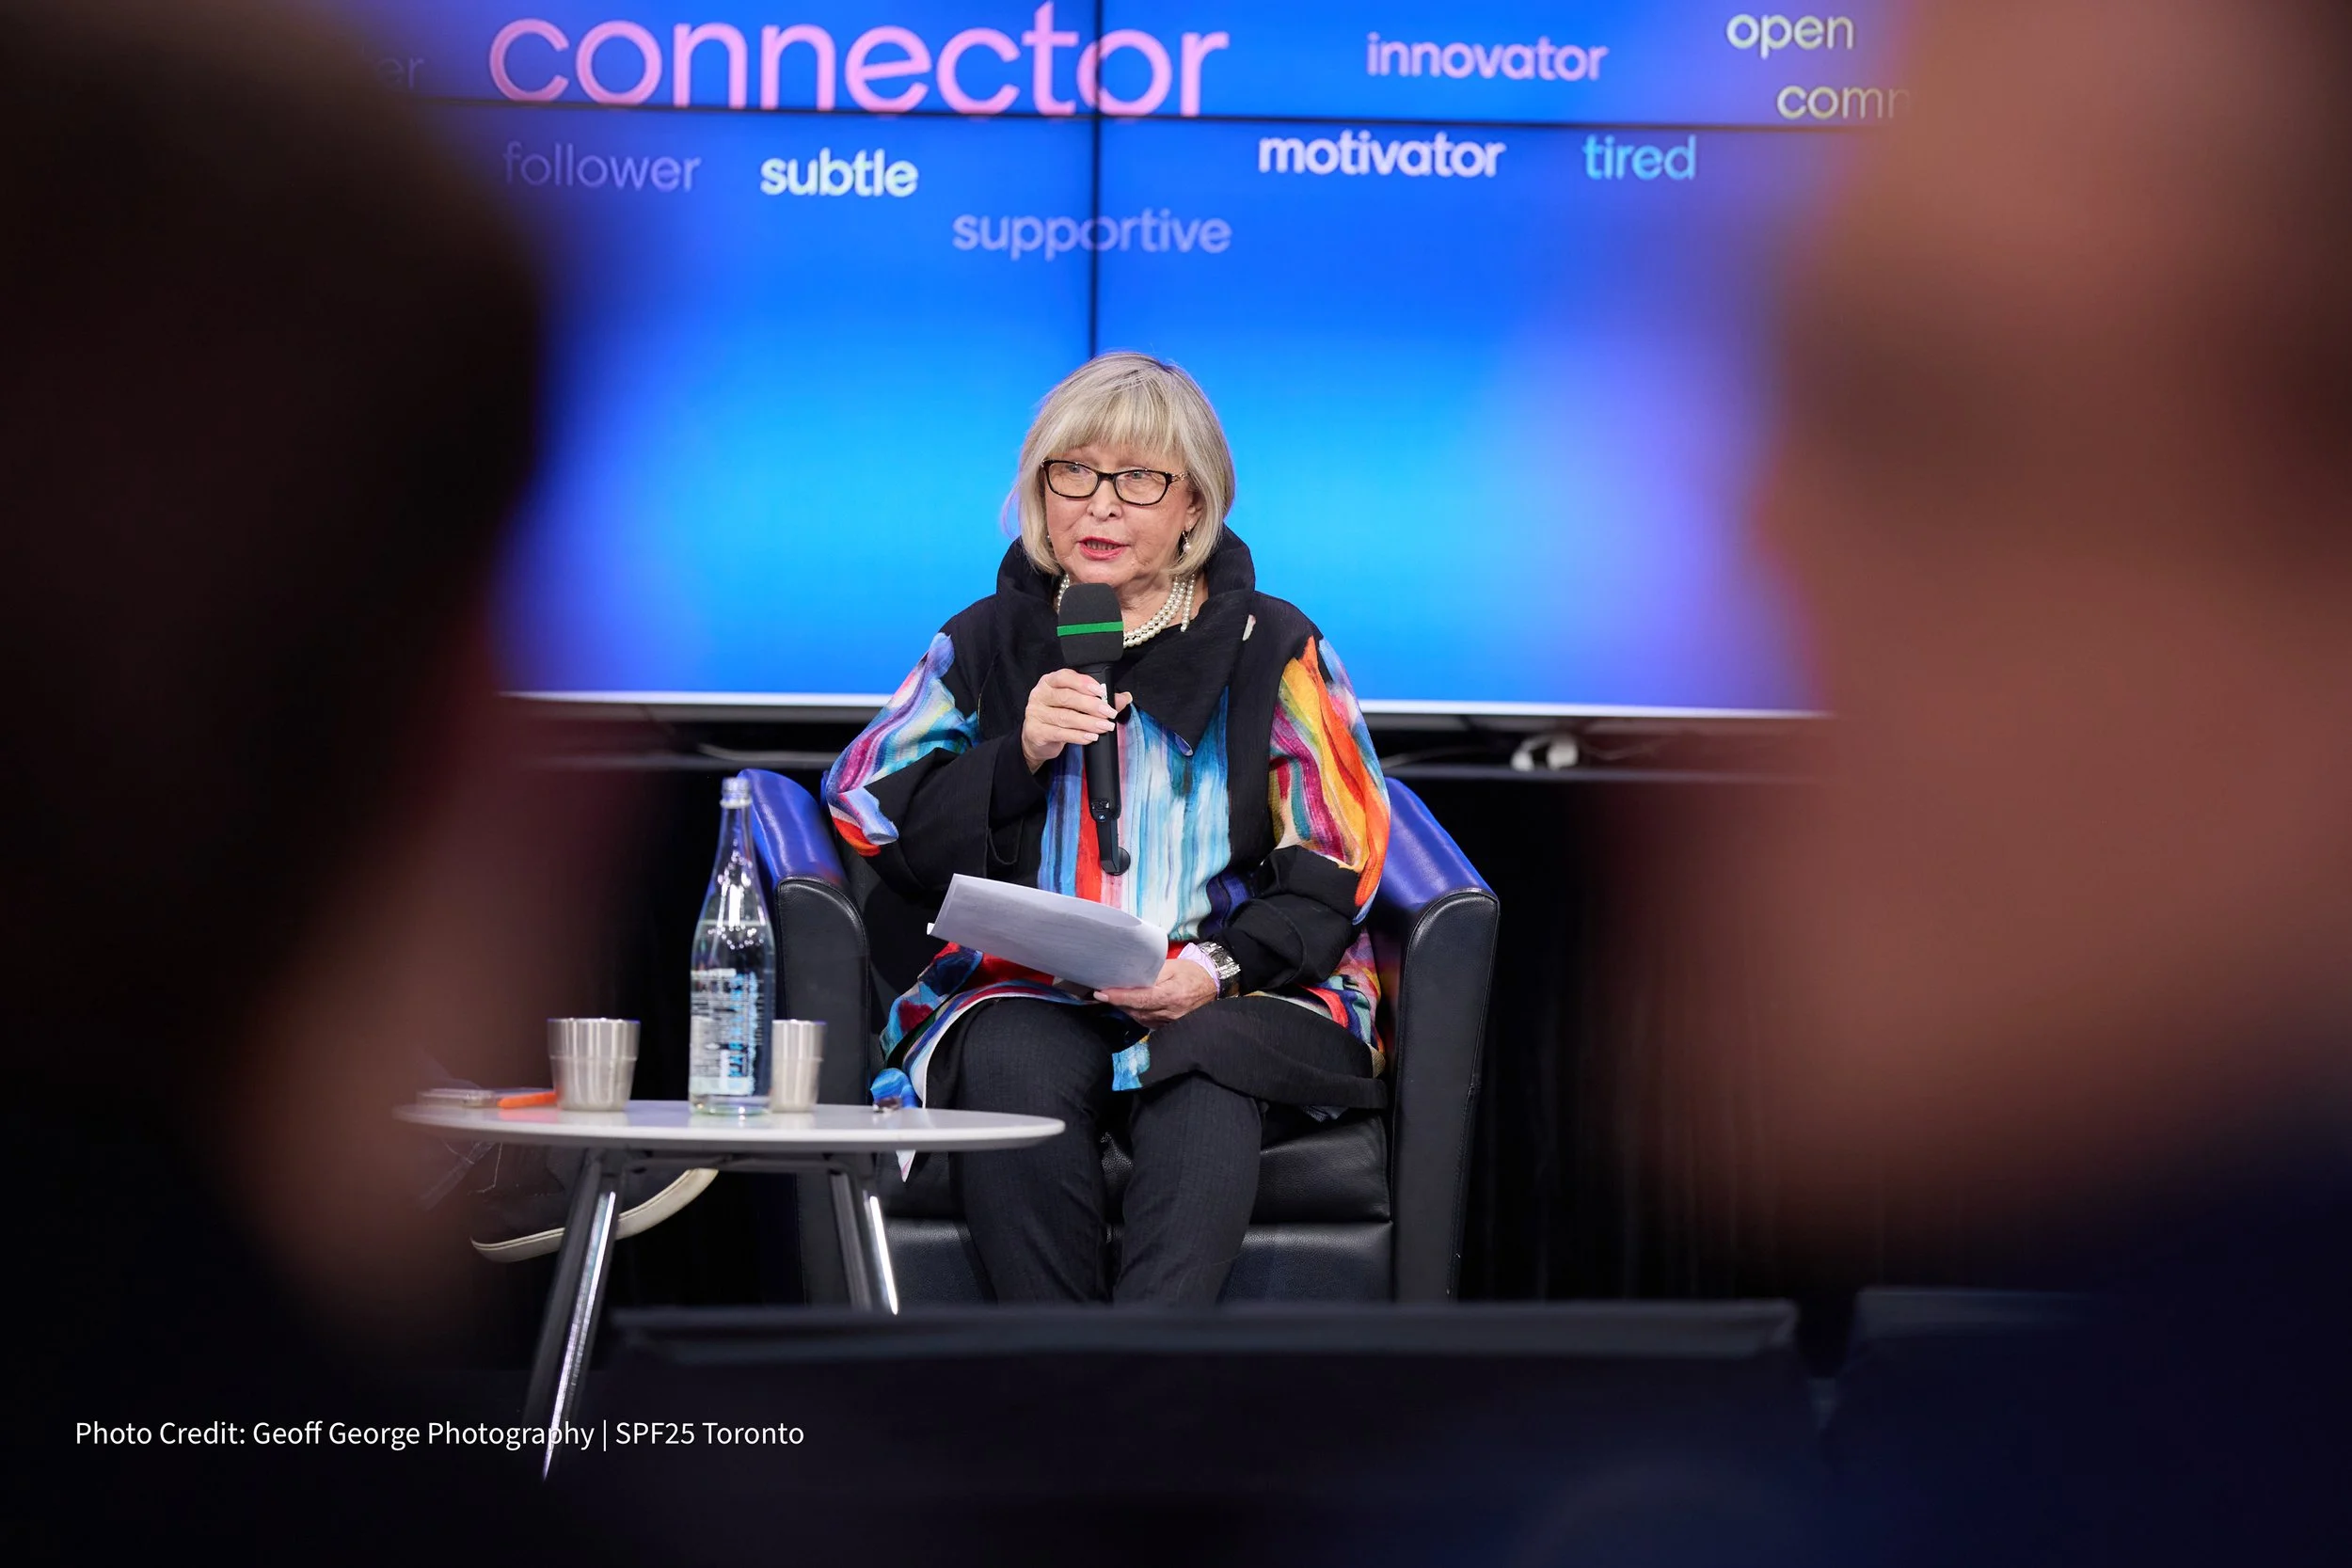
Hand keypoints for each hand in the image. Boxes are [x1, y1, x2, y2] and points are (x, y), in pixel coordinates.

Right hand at [1021, 669, 1129, 771]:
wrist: (1036, 739)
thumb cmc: (1058, 715)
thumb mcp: (1076, 704)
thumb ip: (1099, 699)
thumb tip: (1124, 698)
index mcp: (1049, 682)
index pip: (1064, 677)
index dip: (1083, 683)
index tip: (1101, 691)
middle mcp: (1040, 695)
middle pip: (1067, 697)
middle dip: (1091, 705)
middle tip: (1109, 713)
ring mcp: (1036, 713)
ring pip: (1065, 717)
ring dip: (1088, 722)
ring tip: (1104, 726)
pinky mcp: (1036, 732)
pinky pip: (1060, 733)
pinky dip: (1078, 736)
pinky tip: (1090, 737)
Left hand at [1097, 958, 1217, 1027]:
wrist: (1213, 984)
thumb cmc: (1191, 972)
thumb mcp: (1172, 965)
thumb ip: (1151, 972)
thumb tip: (1128, 978)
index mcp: (1172, 995)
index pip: (1141, 998)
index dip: (1120, 997)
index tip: (1102, 993)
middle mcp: (1171, 1012)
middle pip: (1137, 1010)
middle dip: (1118, 1002)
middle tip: (1102, 992)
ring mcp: (1170, 1022)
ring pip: (1140, 1018)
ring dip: (1126, 1008)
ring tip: (1114, 997)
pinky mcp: (1169, 1027)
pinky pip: (1147, 1022)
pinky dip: (1136, 1013)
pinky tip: (1131, 1005)